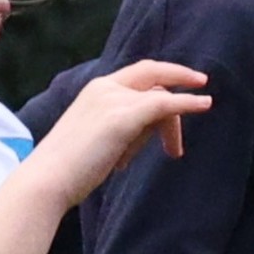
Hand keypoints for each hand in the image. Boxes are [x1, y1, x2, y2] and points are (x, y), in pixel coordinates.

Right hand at [27, 60, 210, 207]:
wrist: (48, 179)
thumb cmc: (72, 168)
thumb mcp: (100, 138)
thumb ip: (123, 127)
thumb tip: (152, 130)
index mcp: (96, 89)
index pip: (138, 74)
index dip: (166, 76)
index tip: (189, 85)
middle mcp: (104, 87)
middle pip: (154, 76)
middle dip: (181, 83)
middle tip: (203, 102)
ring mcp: (113, 100)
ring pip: (160, 98)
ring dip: (172, 128)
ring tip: (174, 153)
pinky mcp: (122, 118)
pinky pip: (164, 104)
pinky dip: (187, 103)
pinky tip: (205, 104)